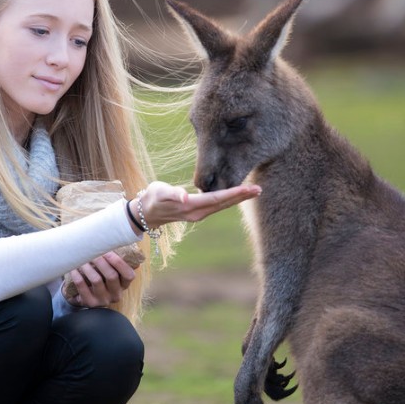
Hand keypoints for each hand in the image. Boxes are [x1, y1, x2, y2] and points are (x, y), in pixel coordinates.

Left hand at [66, 251, 137, 307]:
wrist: (85, 297)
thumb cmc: (100, 278)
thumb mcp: (110, 273)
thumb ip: (113, 262)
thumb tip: (110, 240)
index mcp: (123, 285)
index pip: (129, 275)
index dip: (119, 263)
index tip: (108, 251)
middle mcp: (116, 294)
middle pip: (111, 276)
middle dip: (101, 261)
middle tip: (92, 251)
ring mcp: (103, 300)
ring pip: (96, 280)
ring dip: (87, 266)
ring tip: (81, 258)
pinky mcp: (90, 303)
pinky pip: (82, 287)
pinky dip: (77, 275)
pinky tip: (73, 268)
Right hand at [129, 181, 261, 229]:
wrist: (146, 212)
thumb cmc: (152, 198)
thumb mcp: (159, 193)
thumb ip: (172, 193)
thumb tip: (185, 195)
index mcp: (191, 206)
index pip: (217, 199)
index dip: (233, 193)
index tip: (248, 189)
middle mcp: (198, 213)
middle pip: (224, 204)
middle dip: (241, 196)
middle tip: (259, 189)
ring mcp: (199, 214)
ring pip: (222, 206)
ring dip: (238, 199)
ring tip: (253, 191)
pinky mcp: (198, 212)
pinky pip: (217, 206)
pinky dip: (229, 199)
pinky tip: (237, 195)